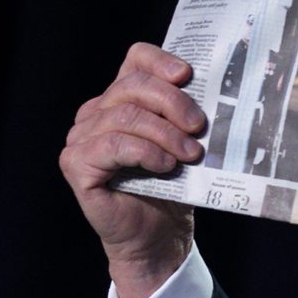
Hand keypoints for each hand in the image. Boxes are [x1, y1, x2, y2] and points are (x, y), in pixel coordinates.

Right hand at [60, 43, 205, 297]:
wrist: (159, 237)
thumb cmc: (174, 189)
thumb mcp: (186, 145)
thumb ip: (189, 119)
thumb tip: (219, 97)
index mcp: (122, 100)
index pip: (135, 60)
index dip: (160, 61)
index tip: (188, 75)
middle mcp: (96, 113)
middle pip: (131, 86)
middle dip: (172, 102)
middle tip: (199, 126)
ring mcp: (82, 138)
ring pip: (125, 116)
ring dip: (164, 133)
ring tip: (191, 154)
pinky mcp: (77, 164)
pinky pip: (112, 145)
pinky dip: (144, 152)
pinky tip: (166, 165)